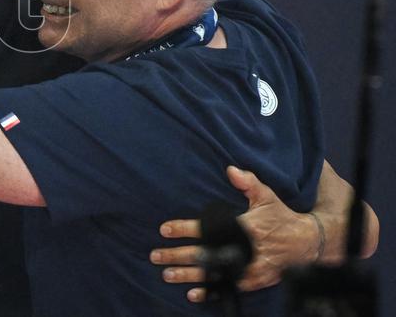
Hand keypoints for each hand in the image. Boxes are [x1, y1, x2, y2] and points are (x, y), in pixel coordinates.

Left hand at [150, 166, 319, 302]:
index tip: (164, 229)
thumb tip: (231, 170)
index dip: (184, 229)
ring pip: (213, 274)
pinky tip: (192, 294)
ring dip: (188, 275)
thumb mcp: (267, 197)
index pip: (208, 228)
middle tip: (156, 256)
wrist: (307, 244)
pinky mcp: (253, 281)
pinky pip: (228, 288)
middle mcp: (243, 249)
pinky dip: (210, 292)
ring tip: (166, 275)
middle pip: (205, 255)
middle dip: (177, 256)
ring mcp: (248, 268)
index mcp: (244, 227)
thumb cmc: (282, 217)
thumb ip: (249, 183)